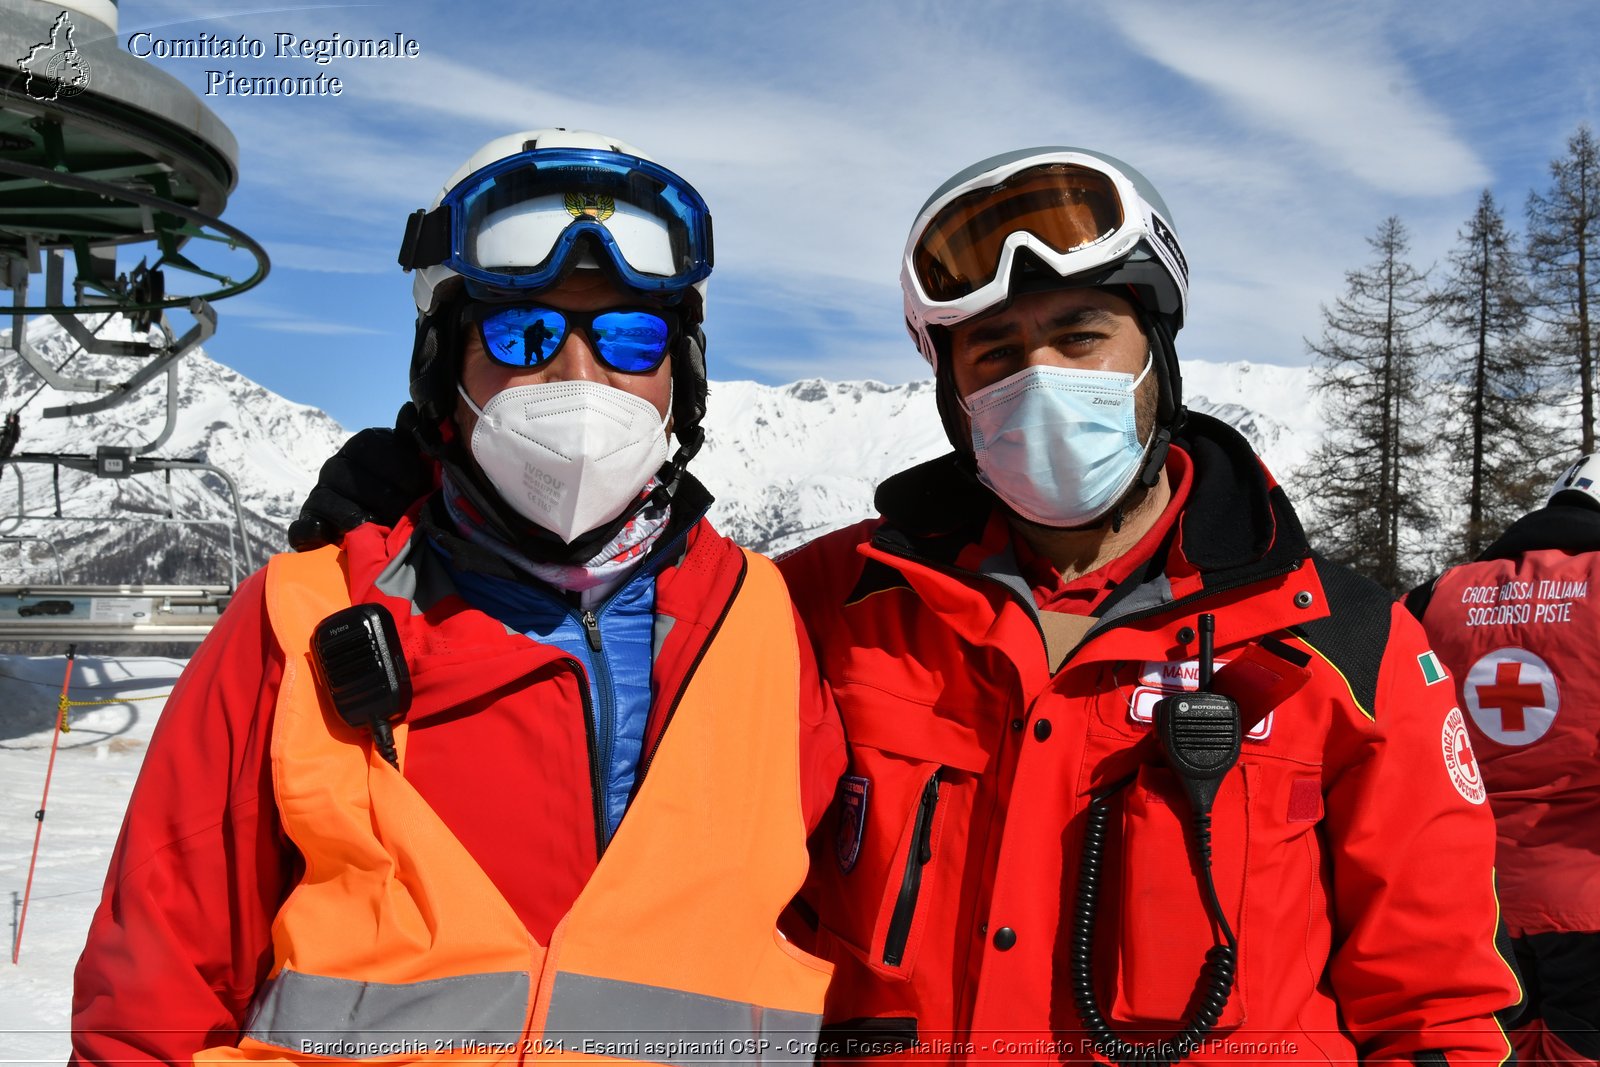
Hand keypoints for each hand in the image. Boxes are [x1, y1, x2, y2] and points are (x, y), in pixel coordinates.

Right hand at [288, 404, 435, 549]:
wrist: (390, 524)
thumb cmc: (408, 488)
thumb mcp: (415, 460)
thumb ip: (414, 438)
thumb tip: (410, 410)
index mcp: (361, 447)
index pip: (369, 445)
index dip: (397, 465)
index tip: (419, 483)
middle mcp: (336, 467)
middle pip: (347, 474)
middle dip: (382, 494)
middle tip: (406, 508)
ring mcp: (320, 495)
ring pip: (326, 499)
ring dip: (357, 516)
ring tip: (383, 526)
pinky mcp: (310, 524)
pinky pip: (303, 528)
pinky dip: (313, 532)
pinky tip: (332, 536)